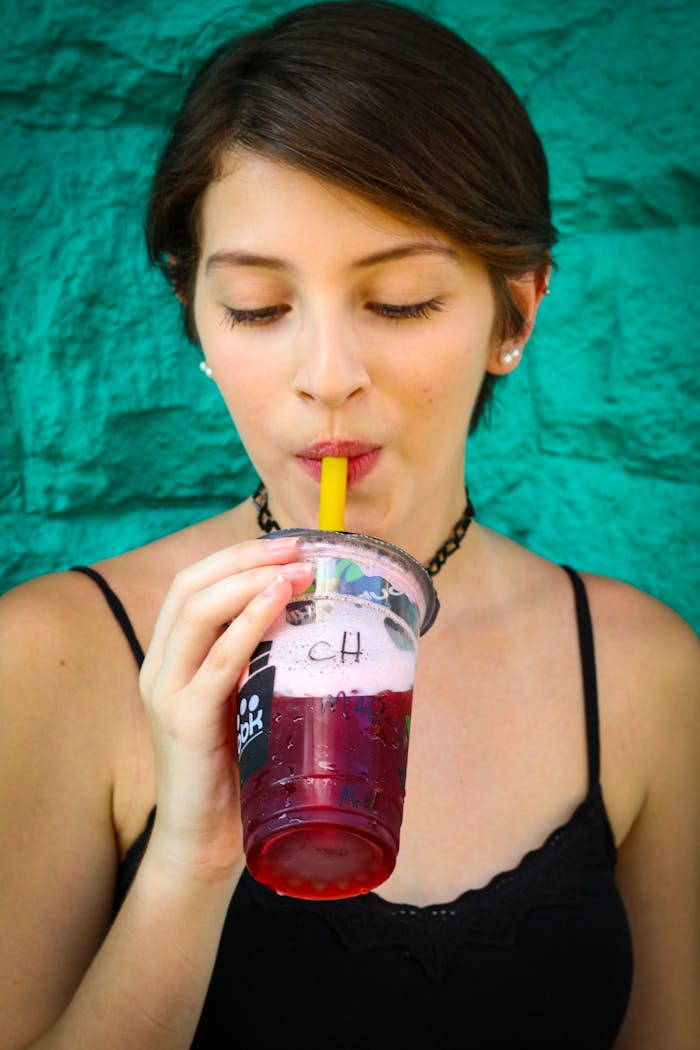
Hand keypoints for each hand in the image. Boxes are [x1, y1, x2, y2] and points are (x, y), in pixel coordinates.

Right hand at [139, 536, 313, 882]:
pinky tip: (278, 602)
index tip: (286, 546)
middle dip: (245, 558)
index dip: (236, 556)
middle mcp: (160, 667)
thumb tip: (321, 622)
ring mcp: (167, 694)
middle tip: (298, 549)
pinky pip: (216, 661)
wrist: (204, 843)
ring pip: (198, 612)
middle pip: (191, 587)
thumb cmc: (236, 771)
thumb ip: (263, 664)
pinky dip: (248, 625)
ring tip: (298, 570)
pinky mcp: (183, 722)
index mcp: (171, 658)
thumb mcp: (246, 703)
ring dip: (251, 581)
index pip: (192, 585)